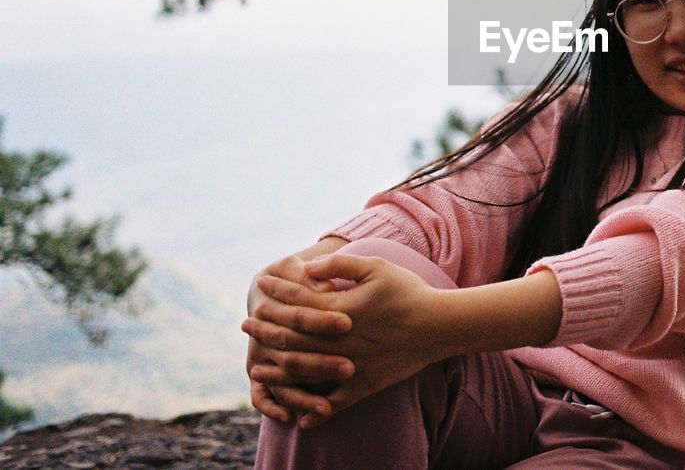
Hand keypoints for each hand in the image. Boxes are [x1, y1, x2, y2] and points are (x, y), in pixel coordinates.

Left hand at [242, 253, 456, 426]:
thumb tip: (308, 268)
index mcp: (338, 310)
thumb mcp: (376, 267)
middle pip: (292, 336)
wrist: (438, 326)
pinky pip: (335, 403)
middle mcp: (336, 340)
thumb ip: (339, 264)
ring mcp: (348, 366)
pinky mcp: (364, 385)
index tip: (261, 284)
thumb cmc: (409, 292)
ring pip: (303, 372)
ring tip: (257, 369)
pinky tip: (303, 420)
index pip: (297, 300)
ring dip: (277, 371)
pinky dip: (317, 412)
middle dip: (266, 329)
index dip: (277, 291)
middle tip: (247, 324)